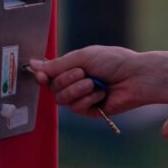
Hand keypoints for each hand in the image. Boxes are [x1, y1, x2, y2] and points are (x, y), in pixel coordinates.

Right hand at [29, 46, 167, 117]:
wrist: (134, 75)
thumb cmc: (113, 61)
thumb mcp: (82, 57)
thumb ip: (57, 65)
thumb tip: (34, 65)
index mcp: (72, 67)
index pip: (49, 74)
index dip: (42, 76)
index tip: (41, 76)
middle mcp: (75, 82)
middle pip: (53, 88)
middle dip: (66, 80)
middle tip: (82, 73)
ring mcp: (82, 97)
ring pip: (62, 100)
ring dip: (76, 90)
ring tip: (93, 83)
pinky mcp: (91, 111)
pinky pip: (77, 108)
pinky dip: (87, 99)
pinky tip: (100, 94)